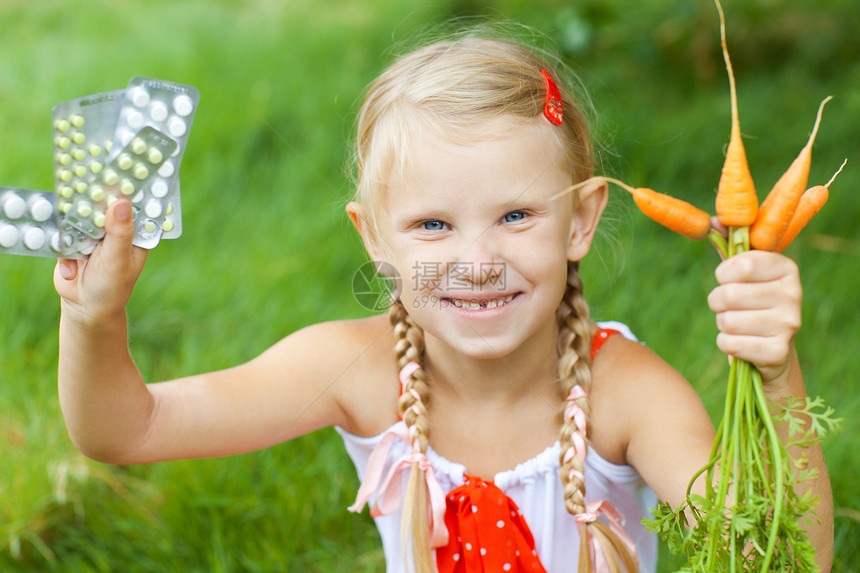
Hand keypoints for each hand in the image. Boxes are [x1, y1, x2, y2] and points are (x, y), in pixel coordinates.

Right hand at [53, 199, 147, 328]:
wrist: (85, 309)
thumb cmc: (111, 287)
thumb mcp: (117, 260)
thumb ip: (119, 233)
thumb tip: (122, 203)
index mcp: (134, 231)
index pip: (131, 204)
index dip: (122, 189)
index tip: (111, 178)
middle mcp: (114, 228)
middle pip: (102, 205)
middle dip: (91, 205)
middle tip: (85, 212)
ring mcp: (92, 233)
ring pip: (79, 216)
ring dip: (74, 232)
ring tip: (78, 253)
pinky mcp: (72, 240)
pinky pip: (62, 233)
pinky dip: (64, 252)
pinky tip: (72, 274)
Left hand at [707, 250, 801, 384]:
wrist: (772, 349)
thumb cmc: (751, 301)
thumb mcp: (742, 272)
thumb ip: (728, 243)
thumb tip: (713, 221)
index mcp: (786, 268)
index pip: (742, 264)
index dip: (723, 273)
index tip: (726, 278)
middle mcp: (793, 294)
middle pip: (729, 294)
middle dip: (718, 301)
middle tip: (729, 305)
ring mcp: (789, 325)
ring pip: (727, 321)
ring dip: (722, 323)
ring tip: (739, 323)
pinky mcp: (778, 352)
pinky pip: (730, 344)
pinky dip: (726, 343)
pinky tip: (741, 342)